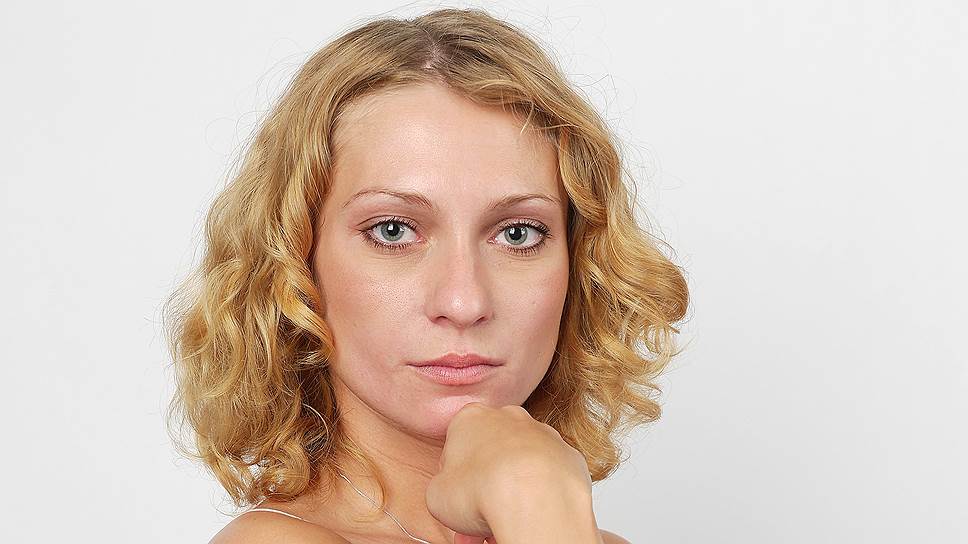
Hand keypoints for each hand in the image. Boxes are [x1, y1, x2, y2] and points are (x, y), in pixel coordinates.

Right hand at [425, 402, 593, 543]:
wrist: (533, 498)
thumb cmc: (482, 491)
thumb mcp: (436, 495)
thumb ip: (442, 486)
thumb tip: (451, 494)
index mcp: (471, 418)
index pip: (456, 446)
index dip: (454, 479)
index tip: (457, 500)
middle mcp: (509, 418)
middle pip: (491, 453)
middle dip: (485, 485)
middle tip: (480, 517)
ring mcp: (542, 433)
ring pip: (521, 464)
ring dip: (512, 491)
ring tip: (506, 522)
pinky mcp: (567, 454)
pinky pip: (549, 476)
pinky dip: (541, 494)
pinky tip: (531, 516)